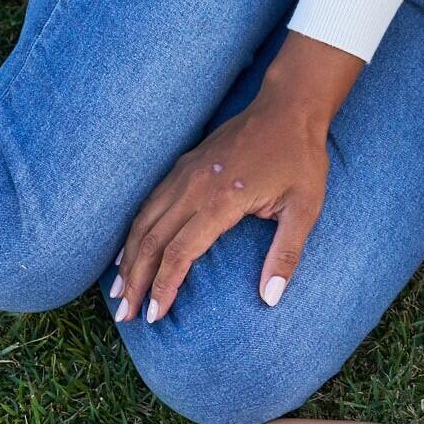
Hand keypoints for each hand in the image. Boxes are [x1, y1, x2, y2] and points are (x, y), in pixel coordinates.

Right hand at [113, 34, 359, 323]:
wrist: (287, 108)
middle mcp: (194, 187)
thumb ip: (286, 254)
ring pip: (144, 222)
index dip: (164, 286)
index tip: (155, 315)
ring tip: (118, 292)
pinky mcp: (182, 166)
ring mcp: (184, 174)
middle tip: (126, 315)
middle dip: (136, 281)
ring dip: (128, 258)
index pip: (180, 252)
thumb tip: (271, 299)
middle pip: (152, 241)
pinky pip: (148, 203)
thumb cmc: (300, 160)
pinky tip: (127, 252)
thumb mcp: (305, 208)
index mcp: (222, 200)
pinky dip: (134, 231)